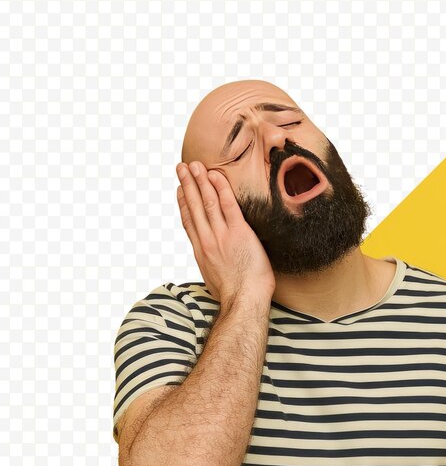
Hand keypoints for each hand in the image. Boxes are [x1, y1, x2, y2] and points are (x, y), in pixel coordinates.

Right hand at [176, 161, 275, 305]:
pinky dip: (221, 189)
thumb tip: (215, 264)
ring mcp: (221, 235)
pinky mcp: (238, 232)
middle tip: (181, 168)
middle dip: (187, 185)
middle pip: (193, 207)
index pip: (189, 222)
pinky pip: (228, 205)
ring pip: (207, 202)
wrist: (244, 301)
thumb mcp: (215, 281)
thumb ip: (213, 266)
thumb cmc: (236, 297)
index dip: (183, 203)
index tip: (180, 190)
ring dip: (199, 181)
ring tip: (194, 165)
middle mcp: (207, 240)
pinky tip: (215, 176)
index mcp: (201, 252)